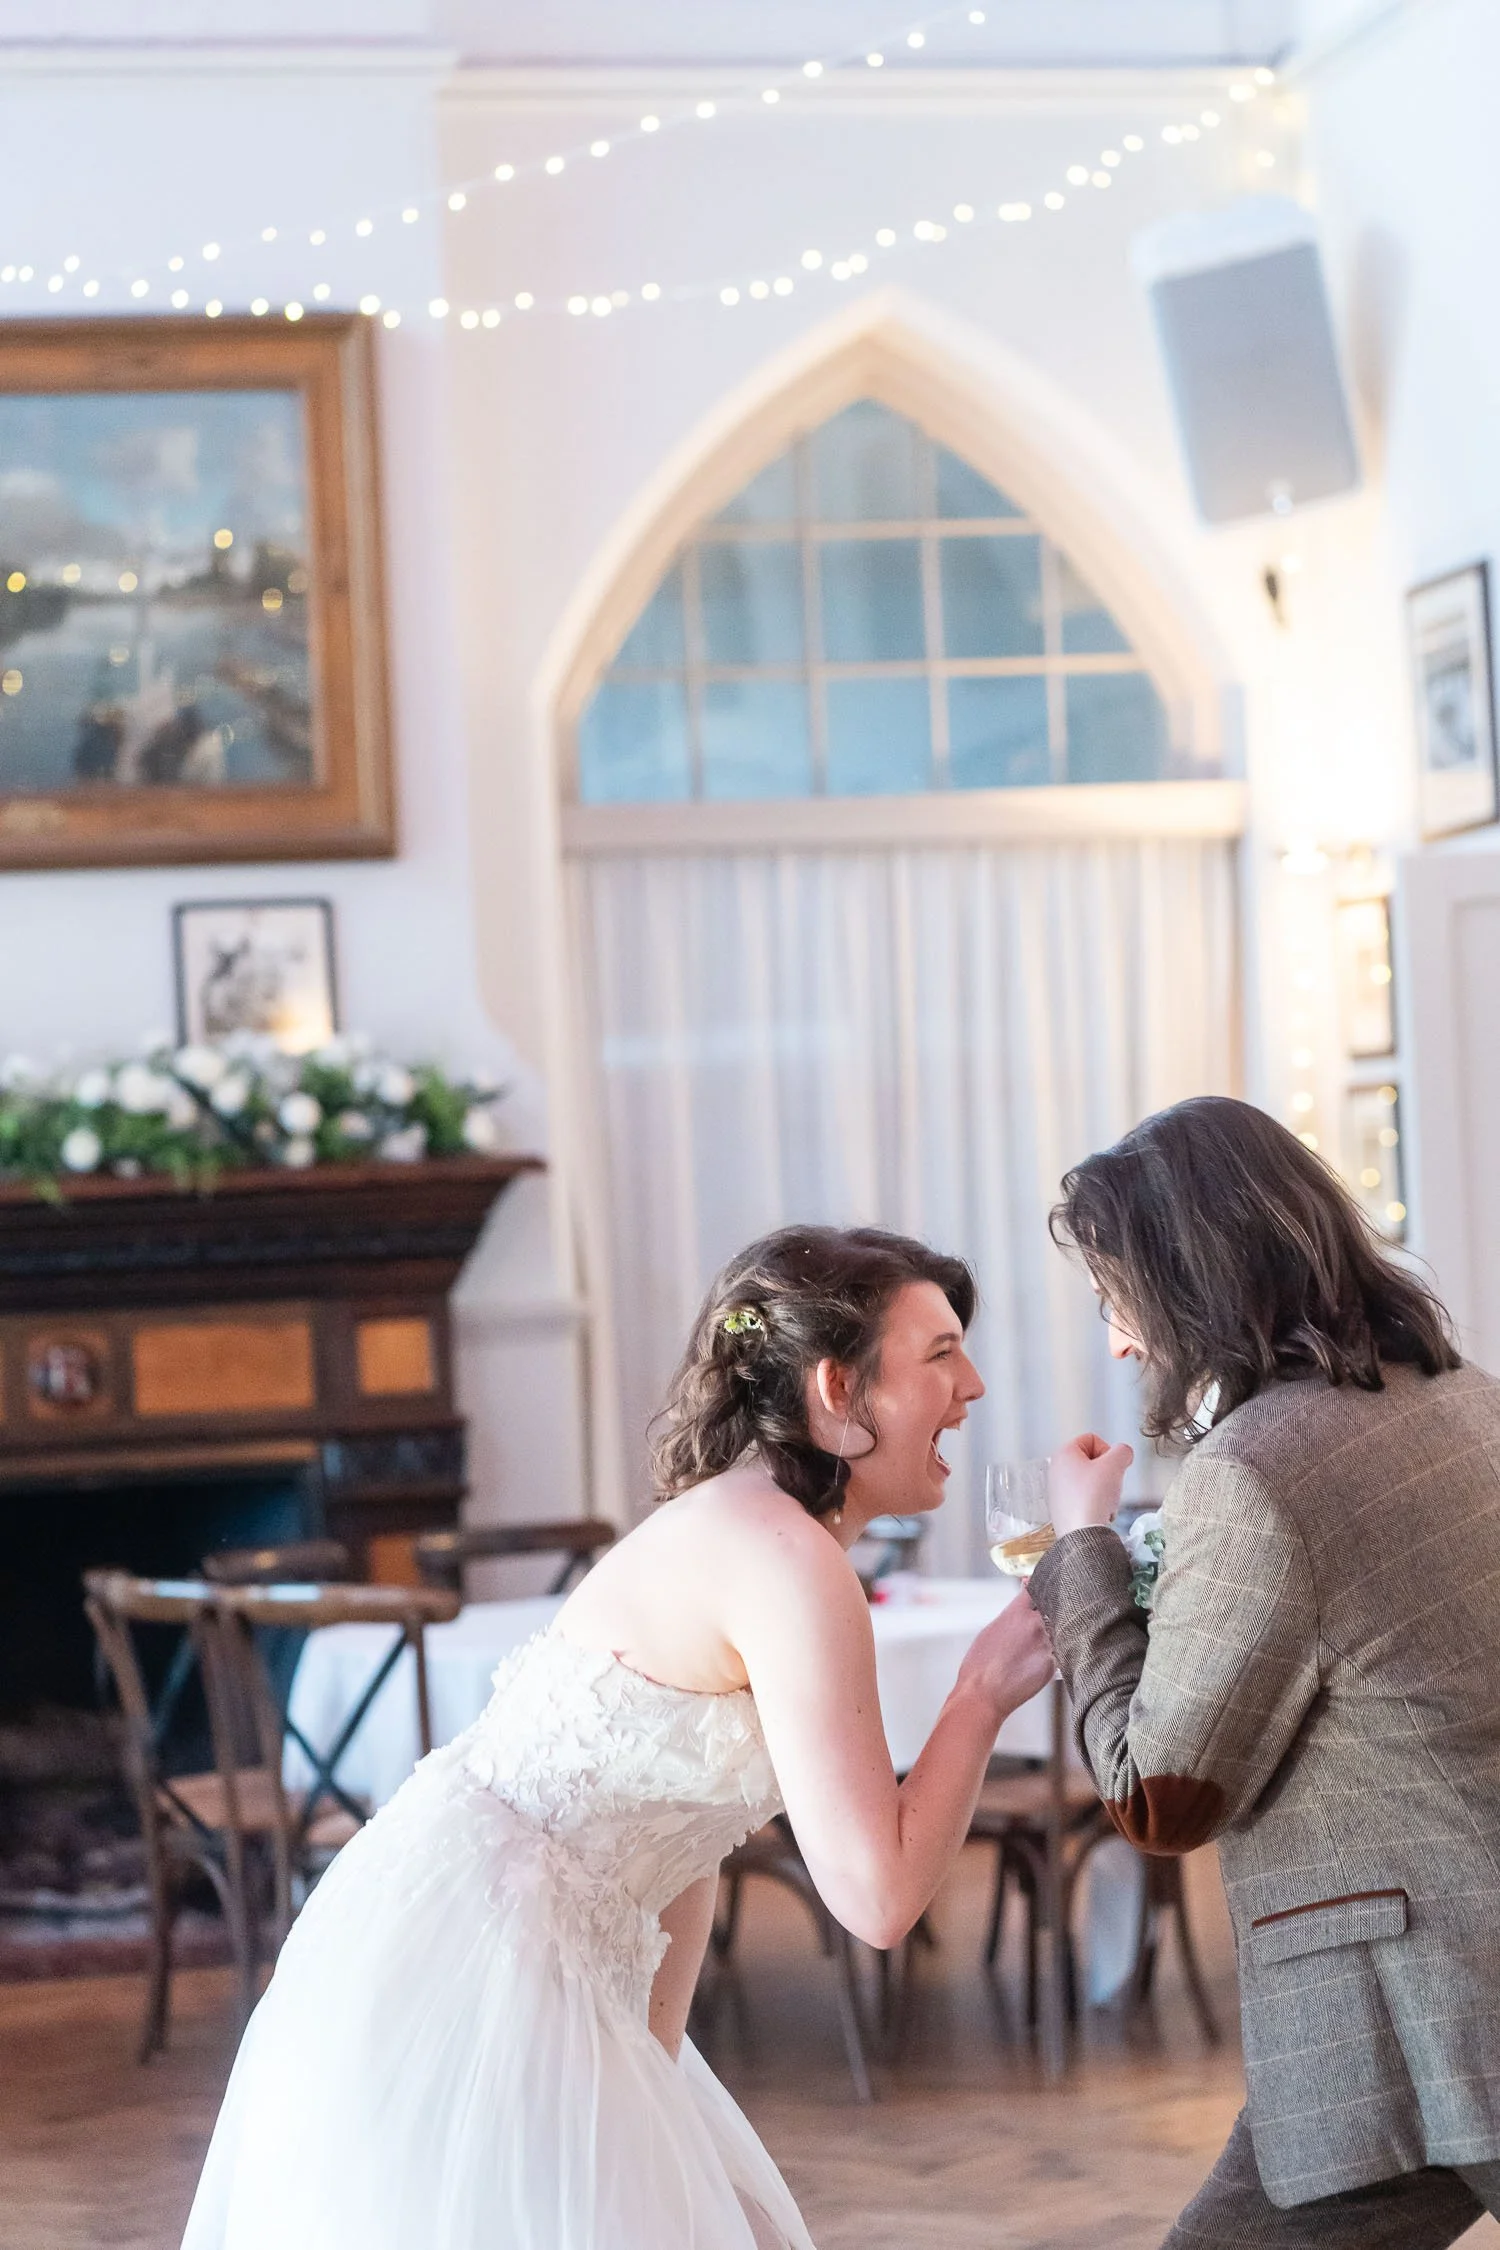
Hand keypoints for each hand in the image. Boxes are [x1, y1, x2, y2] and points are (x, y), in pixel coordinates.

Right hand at [956, 1590, 1055, 1719]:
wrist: (983, 1695)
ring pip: (1057, 1630)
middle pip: (1052, 1609)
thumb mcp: (991, 1631)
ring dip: (1053, 1632)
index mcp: (1017, 1613)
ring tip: (1038, 1643)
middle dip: (1049, 1610)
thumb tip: (1021, 1606)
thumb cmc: (980, 1664)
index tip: (1042, 1585)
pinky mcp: (1053, 1665)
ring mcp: (1047, 1645)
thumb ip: (1011, 1616)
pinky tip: (1038, 1660)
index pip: (1036, 1589)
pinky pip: (1058, 1651)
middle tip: (1044, 1616)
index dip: (1039, 1586)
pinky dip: (1052, 1652)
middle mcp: (1036, 1626)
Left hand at [1048, 1432, 1133, 1536]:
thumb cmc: (1094, 1496)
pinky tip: (1099, 1514)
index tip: (1112, 1467)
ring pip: (1092, 1482)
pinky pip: (1086, 1499)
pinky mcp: (1063, 1509)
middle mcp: (1056, 1470)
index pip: (1092, 1439)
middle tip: (1110, 1486)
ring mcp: (1058, 1490)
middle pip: (1093, 1462)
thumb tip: (1124, 1454)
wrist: (1082, 1535)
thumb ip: (1123, 1452)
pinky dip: (1097, 1505)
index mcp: (1063, 1454)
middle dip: (1108, 1474)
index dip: (1108, 1451)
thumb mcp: (1114, 1465)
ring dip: (1105, 1491)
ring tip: (1105, 1503)